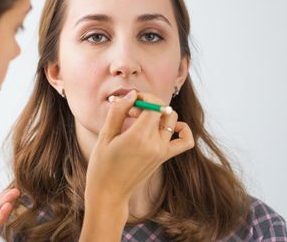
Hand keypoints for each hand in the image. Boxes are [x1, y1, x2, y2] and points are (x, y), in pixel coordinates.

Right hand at [81, 90, 193, 240]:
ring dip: (159, 114)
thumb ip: (118, 112)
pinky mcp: (164, 157)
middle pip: (162, 111)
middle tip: (130, 110)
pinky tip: (169, 127)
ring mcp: (161, 152)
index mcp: (138, 137)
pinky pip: (185, 141)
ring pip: (172, 120)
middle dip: (148, 103)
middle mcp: (154, 144)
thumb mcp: (105, 135)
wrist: (109, 192)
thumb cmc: (102, 164)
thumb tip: (132, 94)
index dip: (143, 97)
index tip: (130, 100)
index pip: (153, 105)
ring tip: (142, 119)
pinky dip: (182, 130)